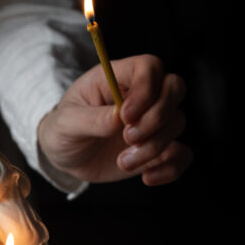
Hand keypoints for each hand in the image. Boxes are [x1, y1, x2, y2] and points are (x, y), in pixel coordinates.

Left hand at [37, 55, 191, 185]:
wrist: (65, 157)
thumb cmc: (63, 130)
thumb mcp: (65, 123)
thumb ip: (90, 119)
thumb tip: (117, 118)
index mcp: (118, 79)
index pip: (149, 67)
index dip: (146, 89)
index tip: (126, 116)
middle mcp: (141, 97)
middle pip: (174, 88)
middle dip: (157, 116)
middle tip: (128, 137)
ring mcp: (152, 122)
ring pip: (177, 123)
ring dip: (153, 146)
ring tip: (122, 162)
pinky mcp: (157, 149)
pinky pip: (181, 154)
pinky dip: (170, 168)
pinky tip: (147, 177)